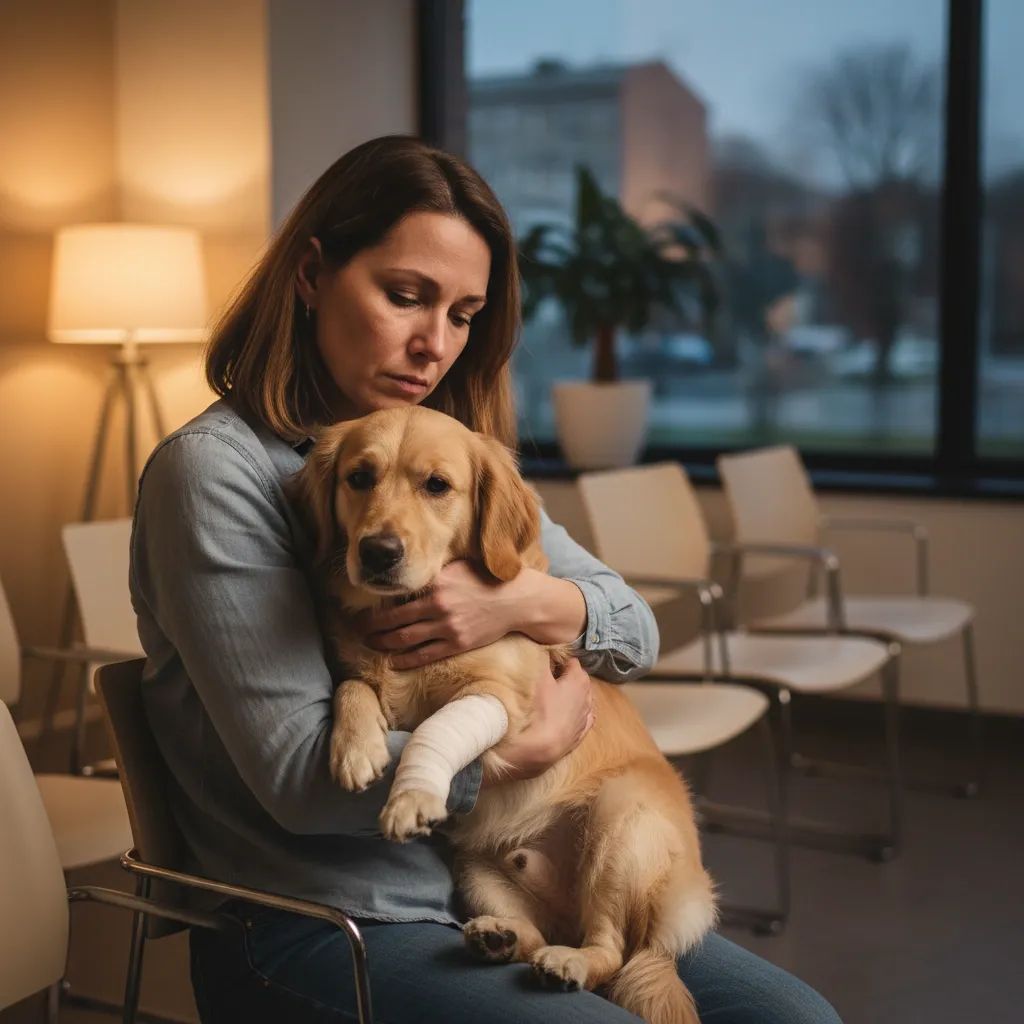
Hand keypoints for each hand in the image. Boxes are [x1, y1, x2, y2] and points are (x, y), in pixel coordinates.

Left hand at [357, 561, 516, 669]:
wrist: (516, 600)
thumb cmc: (485, 579)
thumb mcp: (457, 567)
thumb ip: (433, 574)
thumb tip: (406, 578)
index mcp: (436, 583)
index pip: (397, 596)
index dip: (377, 605)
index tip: (362, 609)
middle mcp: (438, 606)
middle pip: (394, 621)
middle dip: (371, 627)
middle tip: (357, 630)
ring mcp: (447, 627)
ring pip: (405, 640)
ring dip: (383, 644)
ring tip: (370, 644)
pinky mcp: (457, 644)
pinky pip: (424, 655)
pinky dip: (405, 660)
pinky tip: (393, 661)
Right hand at [486, 657, 593, 783]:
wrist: (538, 748)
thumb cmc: (538, 708)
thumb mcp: (537, 675)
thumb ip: (542, 657)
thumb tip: (545, 648)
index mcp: (579, 680)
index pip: (571, 661)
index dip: (557, 660)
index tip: (545, 663)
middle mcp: (587, 698)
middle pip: (578, 680)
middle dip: (565, 677)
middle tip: (546, 678)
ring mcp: (584, 719)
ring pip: (581, 701)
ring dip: (569, 696)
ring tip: (552, 696)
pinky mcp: (578, 736)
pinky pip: (581, 720)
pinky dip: (574, 714)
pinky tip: (566, 715)